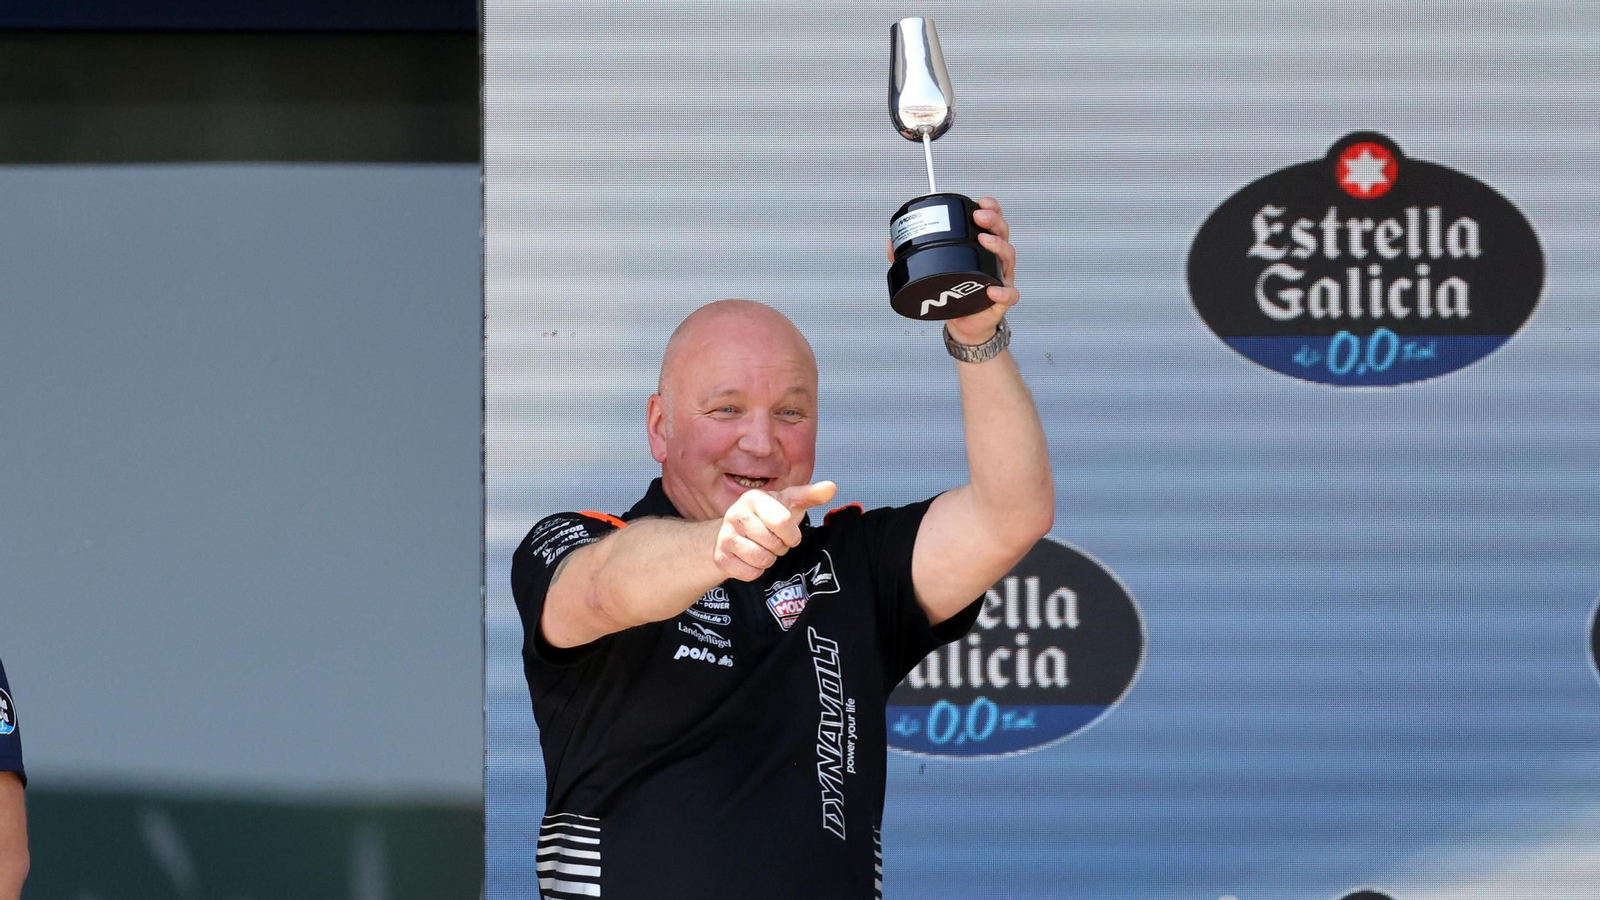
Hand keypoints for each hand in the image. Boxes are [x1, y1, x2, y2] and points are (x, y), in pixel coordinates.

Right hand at [713, 481, 837, 580]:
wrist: (732, 534)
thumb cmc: (765, 517)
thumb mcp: (788, 503)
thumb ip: (810, 496)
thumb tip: (832, 487)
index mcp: (754, 498)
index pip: (782, 522)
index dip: (792, 534)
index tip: (789, 533)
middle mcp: (735, 514)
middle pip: (774, 544)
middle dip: (780, 547)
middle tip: (773, 541)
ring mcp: (725, 536)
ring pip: (762, 560)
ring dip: (768, 559)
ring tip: (762, 548)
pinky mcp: (721, 558)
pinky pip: (750, 573)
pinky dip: (755, 571)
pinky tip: (750, 559)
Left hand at [886, 196, 1019, 344]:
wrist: (966, 324)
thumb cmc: (956, 294)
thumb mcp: (935, 271)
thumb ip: (913, 257)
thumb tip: (892, 245)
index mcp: (982, 247)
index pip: (992, 222)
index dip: (990, 209)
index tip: (980, 203)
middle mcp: (995, 259)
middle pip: (1002, 233)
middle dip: (993, 221)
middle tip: (979, 217)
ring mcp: (1000, 278)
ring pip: (1008, 258)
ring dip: (998, 246)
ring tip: (984, 241)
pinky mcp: (1001, 300)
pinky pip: (1009, 295)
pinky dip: (1003, 292)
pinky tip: (993, 290)